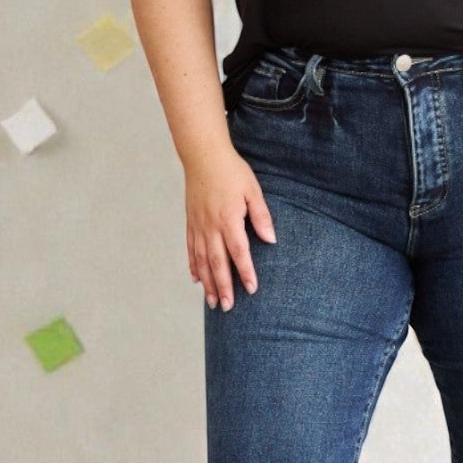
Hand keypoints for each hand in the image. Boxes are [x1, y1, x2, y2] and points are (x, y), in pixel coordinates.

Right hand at [185, 142, 275, 309]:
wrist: (203, 156)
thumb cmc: (232, 172)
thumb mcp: (252, 190)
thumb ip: (261, 216)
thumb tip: (271, 239)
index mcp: (228, 219)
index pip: (238, 252)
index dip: (245, 272)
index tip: (252, 289)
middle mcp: (210, 226)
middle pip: (216, 262)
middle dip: (222, 287)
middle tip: (227, 307)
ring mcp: (198, 226)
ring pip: (201, 260)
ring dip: (207, 283)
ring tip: (211, 302)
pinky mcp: (190, 223)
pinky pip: (190, 249)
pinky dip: (193, 266)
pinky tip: (197, 279)